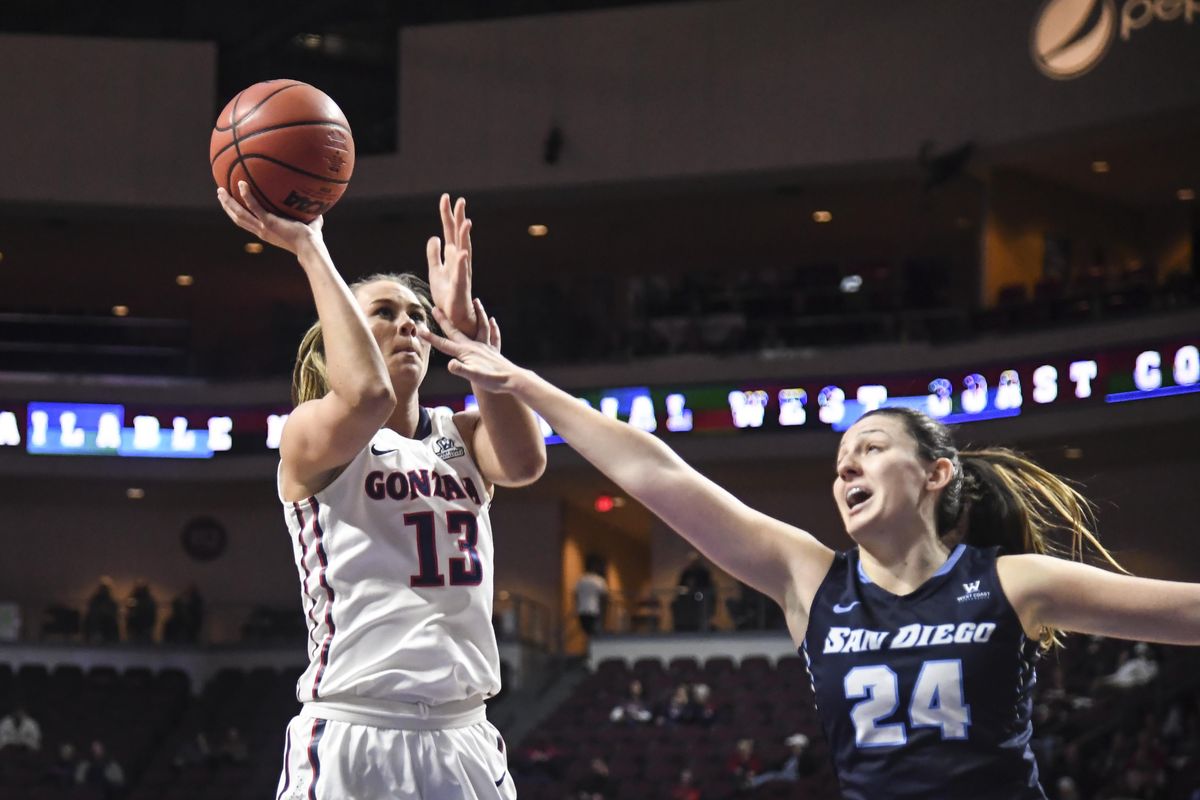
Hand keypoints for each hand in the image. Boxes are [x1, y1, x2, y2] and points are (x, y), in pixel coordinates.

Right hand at [217, 181, 322, 256]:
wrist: (311, 247)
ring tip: (220, 190)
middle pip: (238, 218)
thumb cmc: (312, 239)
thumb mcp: (307, 224)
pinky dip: (247, 195)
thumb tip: (316, 201)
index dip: (237, 213)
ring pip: (239, 213)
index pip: (247, 222)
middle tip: (220, 193)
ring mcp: (263, 227)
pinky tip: (242, 183)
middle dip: (227, 206)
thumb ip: (307, 214)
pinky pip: (254, 206)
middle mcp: (261, 231)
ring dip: (229, 202)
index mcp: (266, 232)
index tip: (231, 203)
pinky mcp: (269, 222)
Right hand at [418, 299, 521, 393]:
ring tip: (475, 300)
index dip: (431, 338)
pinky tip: (492, 320)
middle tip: (435, 308)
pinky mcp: (494, 350)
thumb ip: (461, 369)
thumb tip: (450, 364)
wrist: (512, 379)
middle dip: (444, 320)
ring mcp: (485, 347)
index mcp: (466, 352)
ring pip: (480, 325)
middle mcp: (474, 346)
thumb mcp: (473, 377)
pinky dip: (492, 326)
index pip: (444, 345)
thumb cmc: (492, 380)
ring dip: (477, 313)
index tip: (420, 330)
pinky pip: (493, 335)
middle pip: (457, 330)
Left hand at [426, 194, 477, 336]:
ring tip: (466, 221)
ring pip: (464, 250)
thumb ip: (433, 254)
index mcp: (452, 256)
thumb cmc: (447, 294)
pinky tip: (462, 252)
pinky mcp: (460, 286)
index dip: (447, 215)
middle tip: (460, 200)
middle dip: (459, 218)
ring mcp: (461, 272)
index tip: (446, 198)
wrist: (454, 316)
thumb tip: (433, 237)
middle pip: (458, 235)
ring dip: (465, 236)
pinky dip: (462, 262)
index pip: (449, 231)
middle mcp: (459, 261)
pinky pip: (461, 272)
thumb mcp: (435, 270)